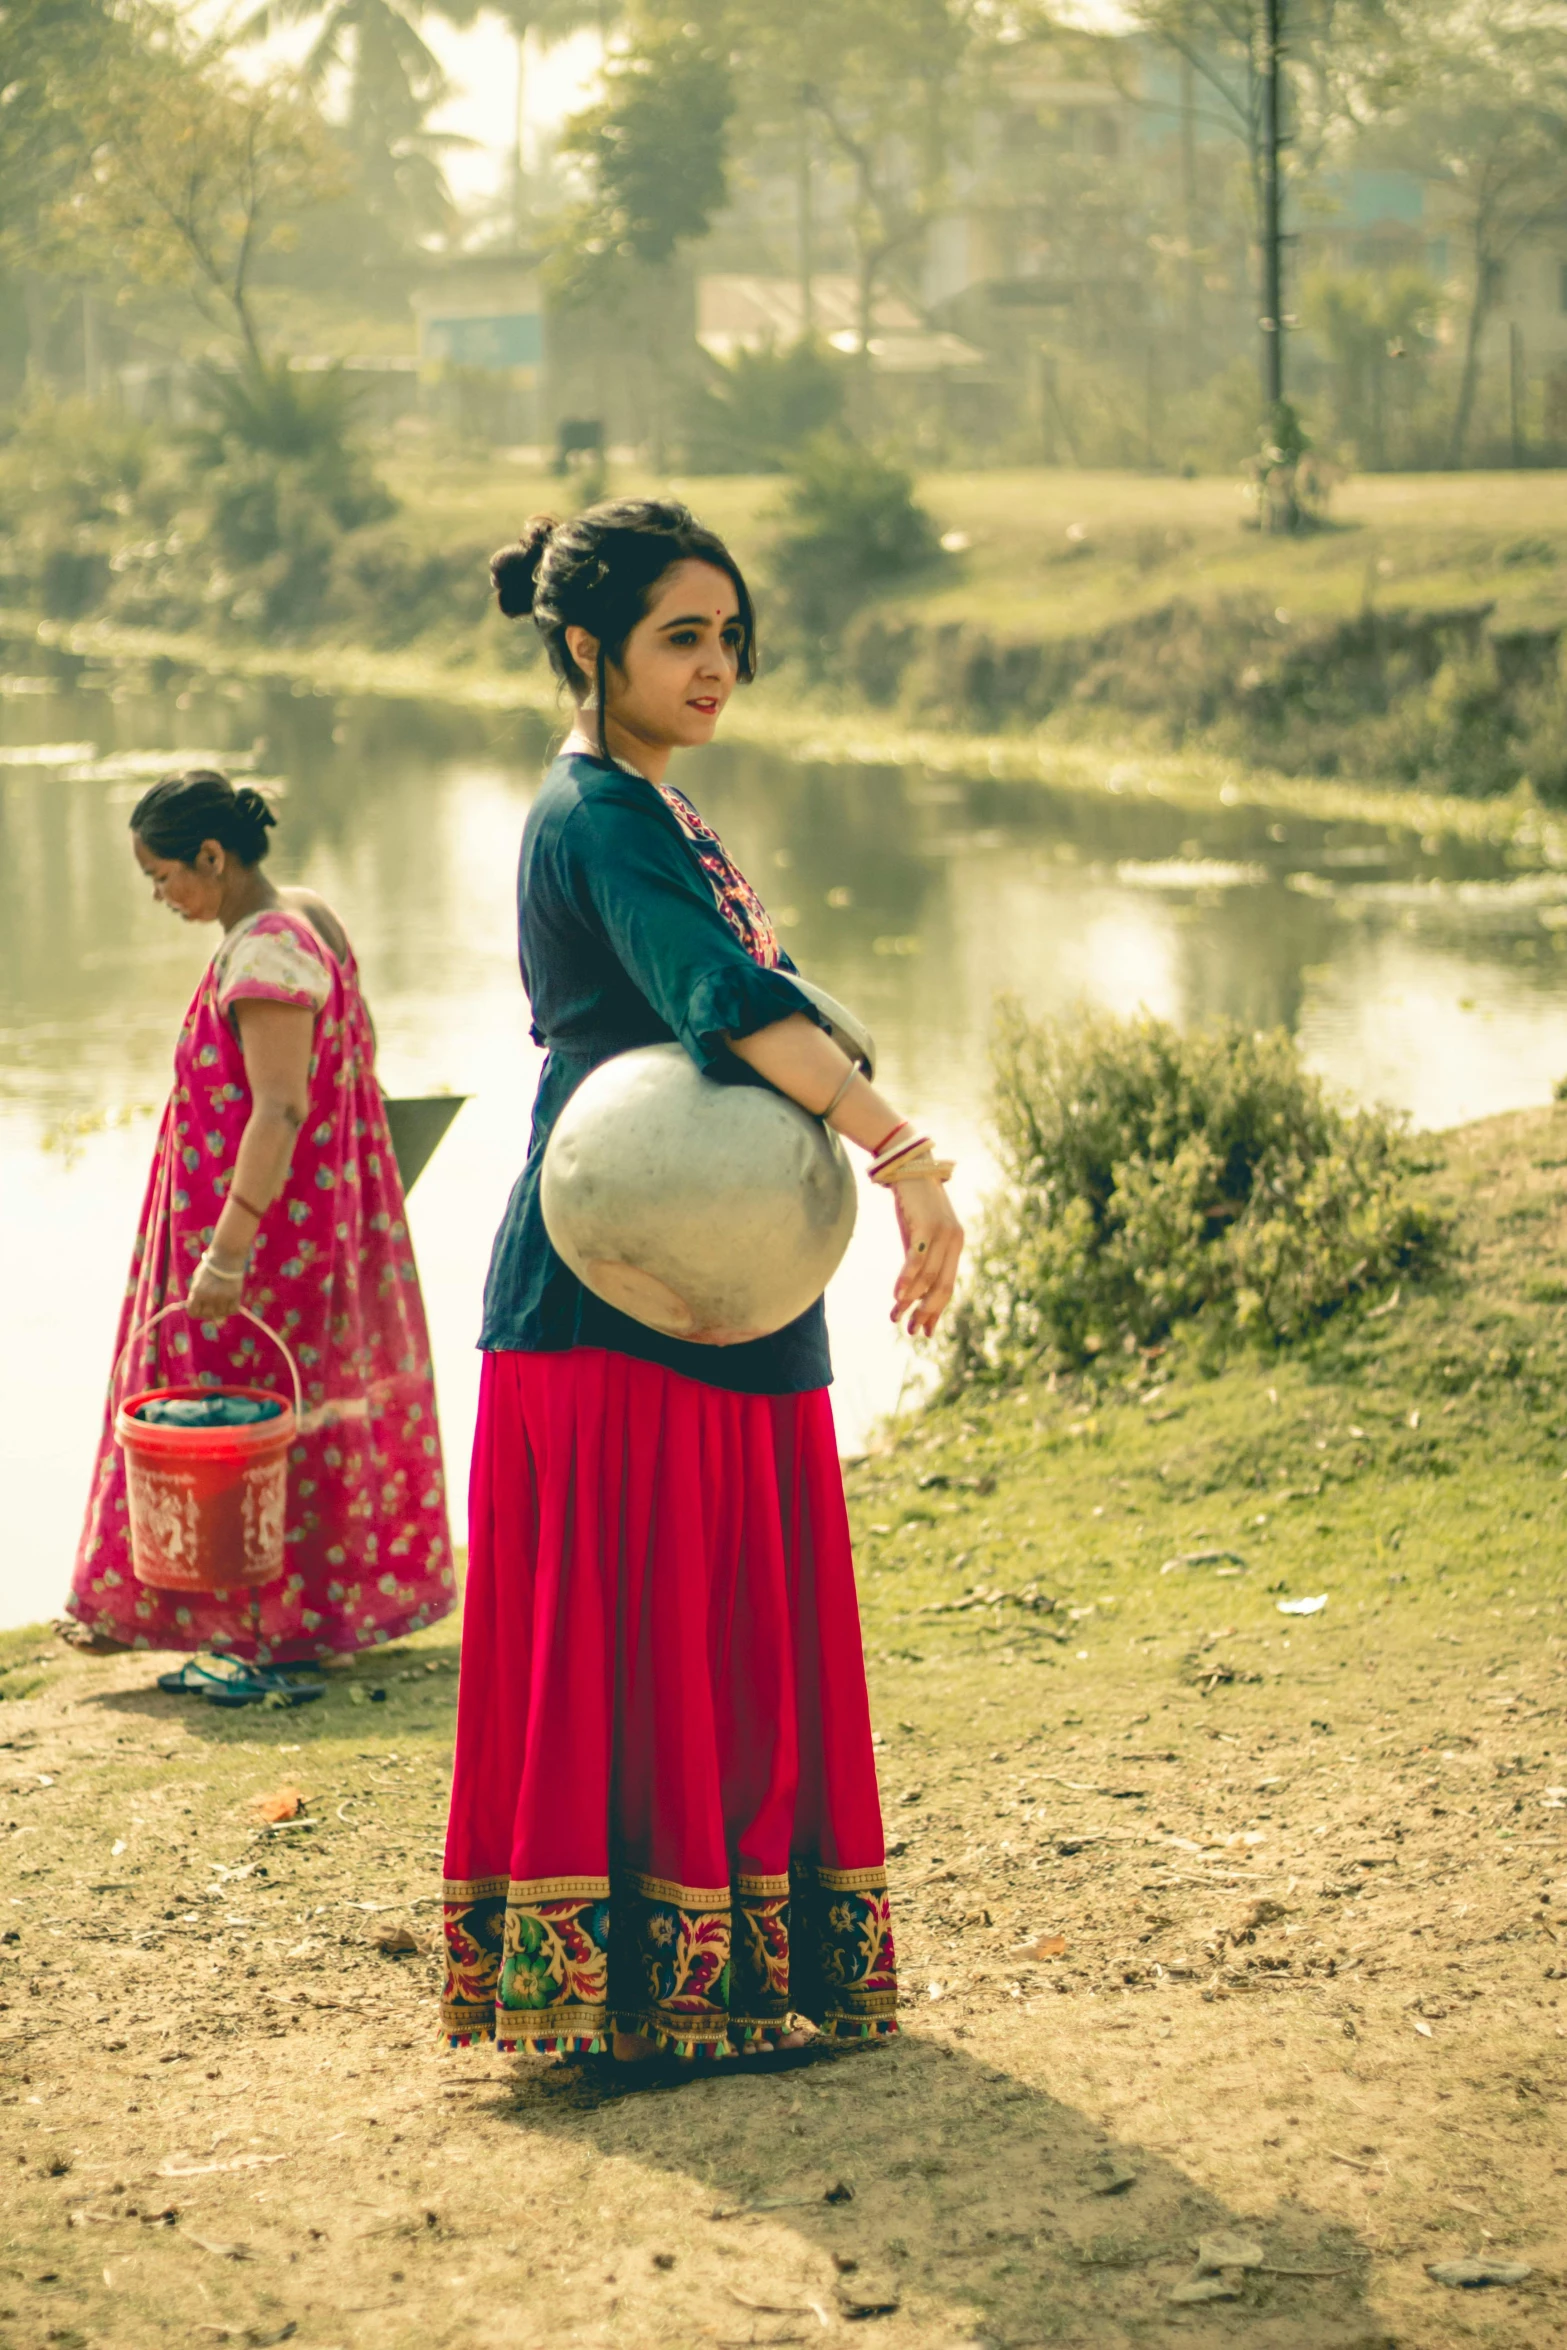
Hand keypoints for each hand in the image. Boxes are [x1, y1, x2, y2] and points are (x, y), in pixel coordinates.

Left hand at [187, 1254, 244, 1323]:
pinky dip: (231, 1308)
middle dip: (208, 1311)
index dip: (196, 1310)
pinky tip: (229, 1302)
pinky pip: (232, 1310)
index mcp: (198, 1292)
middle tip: (211, 1304)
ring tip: (221, 1301)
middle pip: (208, 1315)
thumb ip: (196, 1294)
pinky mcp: (235, 1295)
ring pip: (221, 1314)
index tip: (199, 1306)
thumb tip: (198, 1307)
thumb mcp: (197, 1280)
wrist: (226, 1256)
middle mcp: (210, 1297)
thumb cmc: (209, 1267)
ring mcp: (223, 1297)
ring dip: (220, 1310)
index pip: (193, 1313)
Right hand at [890, 1177, 963, 1338]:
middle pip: (942, 1287)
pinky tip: (897, 1295)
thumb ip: (919, 1259)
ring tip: (896, 1316)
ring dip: (911, 1300)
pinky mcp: (927, 1226)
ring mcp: (943, 1234)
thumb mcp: (917, 1234)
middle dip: (926, 1312)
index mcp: (955, 1245)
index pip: (947, 1286)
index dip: (935, 1310)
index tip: (925, 1330)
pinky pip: (917, 1259)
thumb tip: (909, 1290)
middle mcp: (954, 1242)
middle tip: (912, 1331)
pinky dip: (907, 1279)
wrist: (910, 1166)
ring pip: (928, 1277)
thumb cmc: (912, 1202)